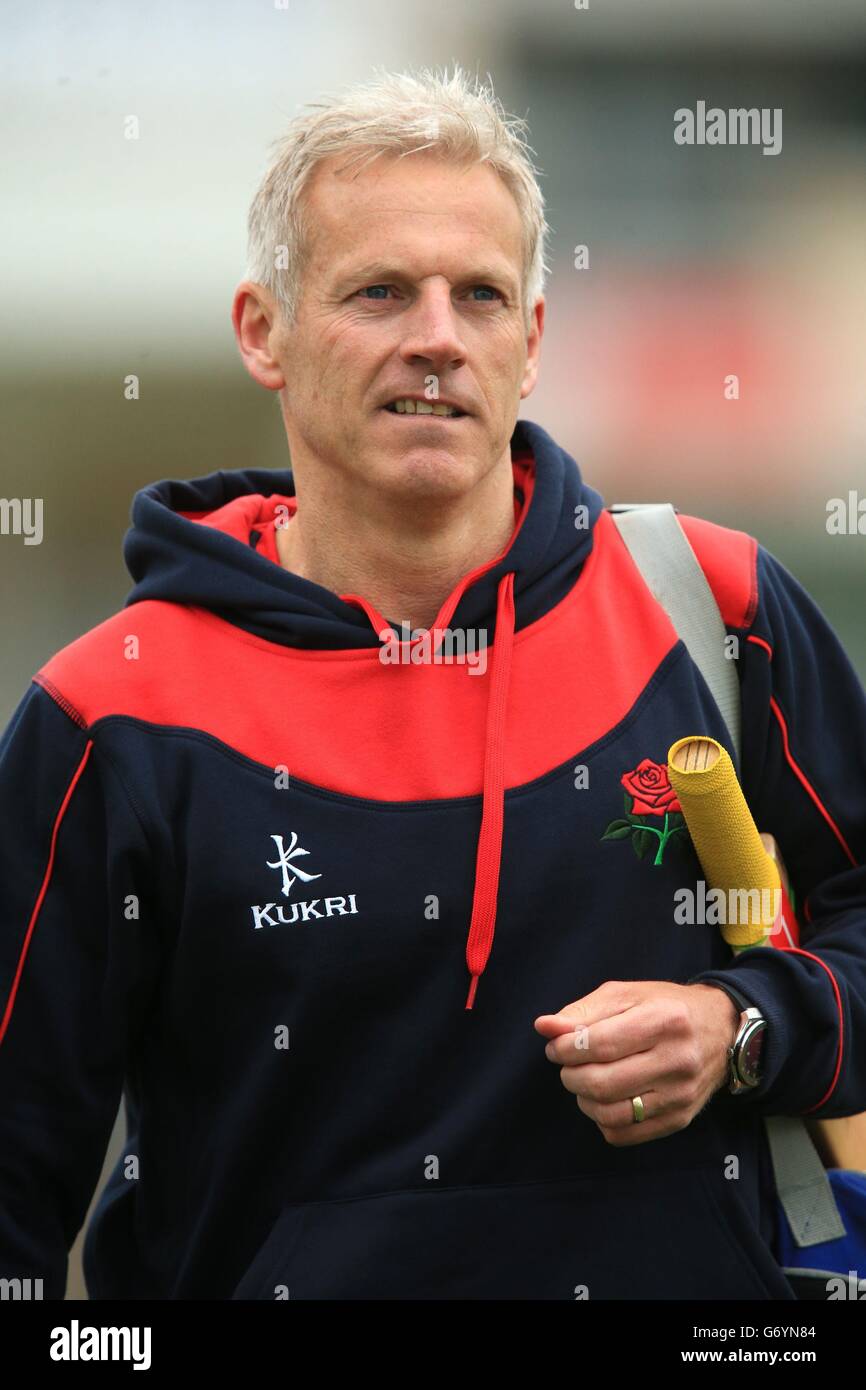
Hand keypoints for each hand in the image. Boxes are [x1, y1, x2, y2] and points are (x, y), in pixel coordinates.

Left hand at [534, 981, 740, 1145]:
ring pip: (611, 1114)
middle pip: (602, 1083)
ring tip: (583, 1081)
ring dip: (583, 1100)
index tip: (555, 1046)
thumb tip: (544, 1027)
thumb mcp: (627, 995)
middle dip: (570, 1075)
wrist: (721, 1031)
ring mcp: (680, 1095)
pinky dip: (602, 1120)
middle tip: (567, 1065)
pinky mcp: (679, 1119)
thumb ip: (583, 1011)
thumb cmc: (665, 1007)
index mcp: (665, 1020)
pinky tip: (604, 1099)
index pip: (600, 1044)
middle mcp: (678, 1060)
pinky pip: (624, 1134)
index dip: (566, 1048)